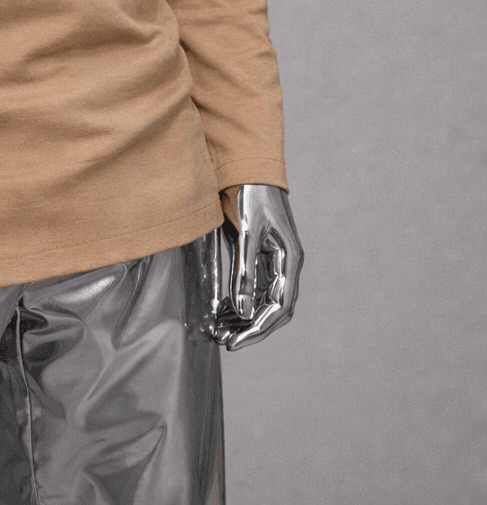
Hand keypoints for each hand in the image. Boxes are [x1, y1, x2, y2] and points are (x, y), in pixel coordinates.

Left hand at [211, 184, 302, 351]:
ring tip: (218, 330)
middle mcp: (285, 263)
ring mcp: (273, 259)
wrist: (247, 164)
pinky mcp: (259, 254)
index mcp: (290, 259)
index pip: (279, 307)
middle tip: (222, 341)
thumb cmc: (250, 194)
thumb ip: (245, 272)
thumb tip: (243, 313)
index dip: (257, 329)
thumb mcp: (246, 233)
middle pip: (272, 308)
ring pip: (262, 300)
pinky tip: (220, 310)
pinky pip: (253, 287)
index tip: (233, 343)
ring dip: (242, 317)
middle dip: (249, 327)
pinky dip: (238, 301)